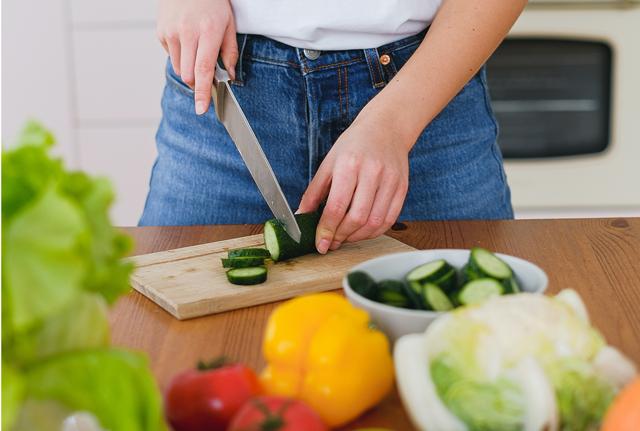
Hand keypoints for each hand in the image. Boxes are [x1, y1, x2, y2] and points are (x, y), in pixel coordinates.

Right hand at [157, 0, 236, 114]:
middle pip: (189, 75)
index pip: (204, 70)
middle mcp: (187, 33)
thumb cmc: (213, 3)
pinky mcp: (161, 32)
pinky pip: (171, 57)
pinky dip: (180, 56)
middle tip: (207, 75)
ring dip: (189, 70)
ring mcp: (171, 32)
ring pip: (179, 69)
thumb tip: (230, 77)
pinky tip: (186, 40)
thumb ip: (230, 52)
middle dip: (198, 83)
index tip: (202, 109)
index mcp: (208, 31)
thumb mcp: (229, 23)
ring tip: (197, 50)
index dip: (203, 92)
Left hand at [297, 108, 411, 253]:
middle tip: (331, 243)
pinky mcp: (402, 188)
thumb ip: (314, 193)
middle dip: (341, 236)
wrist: (386, 128)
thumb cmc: (354, 145)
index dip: (327, 230)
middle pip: (357, 218)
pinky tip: (362, 232)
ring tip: (345, 238)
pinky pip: (389, 220)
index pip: (336, 206)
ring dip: (357, 237)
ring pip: (375, 223)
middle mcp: (372, 172)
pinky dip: (374, 232)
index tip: (320, 245)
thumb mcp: (328, 163)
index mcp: (349, 165)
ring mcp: (390, 181)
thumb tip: (301, 217)